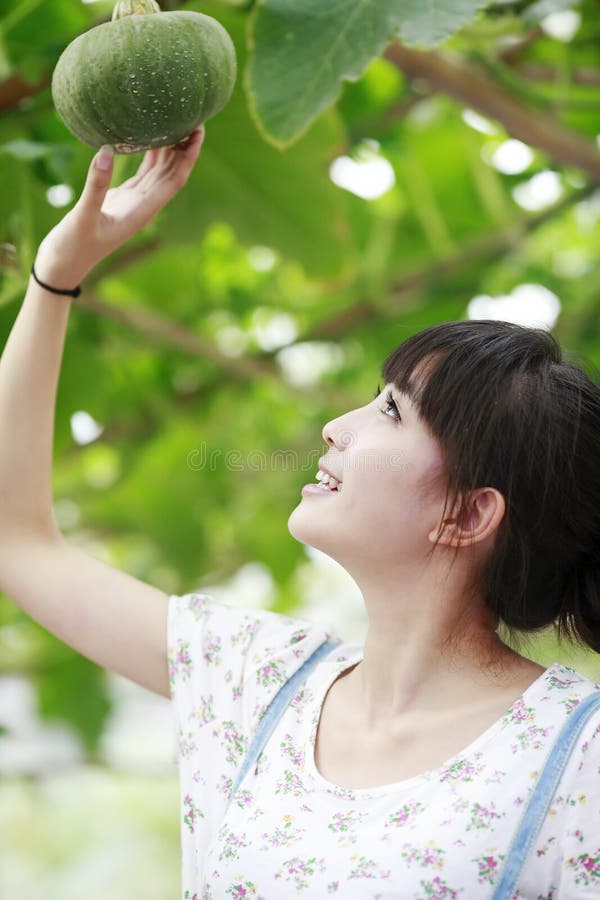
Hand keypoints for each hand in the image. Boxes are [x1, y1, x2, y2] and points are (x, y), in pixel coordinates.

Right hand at [34, 126, 205, 288]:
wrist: (62, 266)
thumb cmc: (73, 247)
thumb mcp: (83, 217)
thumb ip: (96, 186)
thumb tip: (107, 151)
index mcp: (142, 212)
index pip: (175, 180)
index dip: (189, 157)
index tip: (198, 132)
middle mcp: (143, 206)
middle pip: (172, 173)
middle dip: (185, 147)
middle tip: (193, 115)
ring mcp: (133, 202)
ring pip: (158, 171)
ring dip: (169, 148)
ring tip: (177, 119)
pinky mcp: (120, 198)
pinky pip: (142, 173)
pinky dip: (148, 154)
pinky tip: (150, 135)